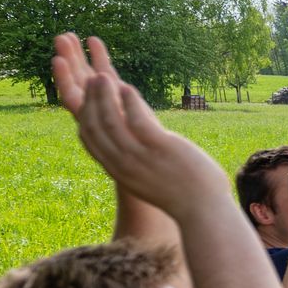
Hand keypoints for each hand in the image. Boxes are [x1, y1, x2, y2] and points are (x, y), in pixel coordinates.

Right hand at [50, 34, 227, 216]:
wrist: (204, 211)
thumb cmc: (182, 195)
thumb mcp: (149, 180)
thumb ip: (137, 165)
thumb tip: (136, 152)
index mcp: (119, 172)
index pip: (90, 141)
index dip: (83, 116)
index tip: (83, 98)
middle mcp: (124, 165)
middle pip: (95, 128)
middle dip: (89, 101)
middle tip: (91, 80)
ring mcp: (140, 157)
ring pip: (111, 121)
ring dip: (104, 96)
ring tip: (103, 77)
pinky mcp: (160, 148)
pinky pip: (136, 121)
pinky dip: (129, 102)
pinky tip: (128, 87)